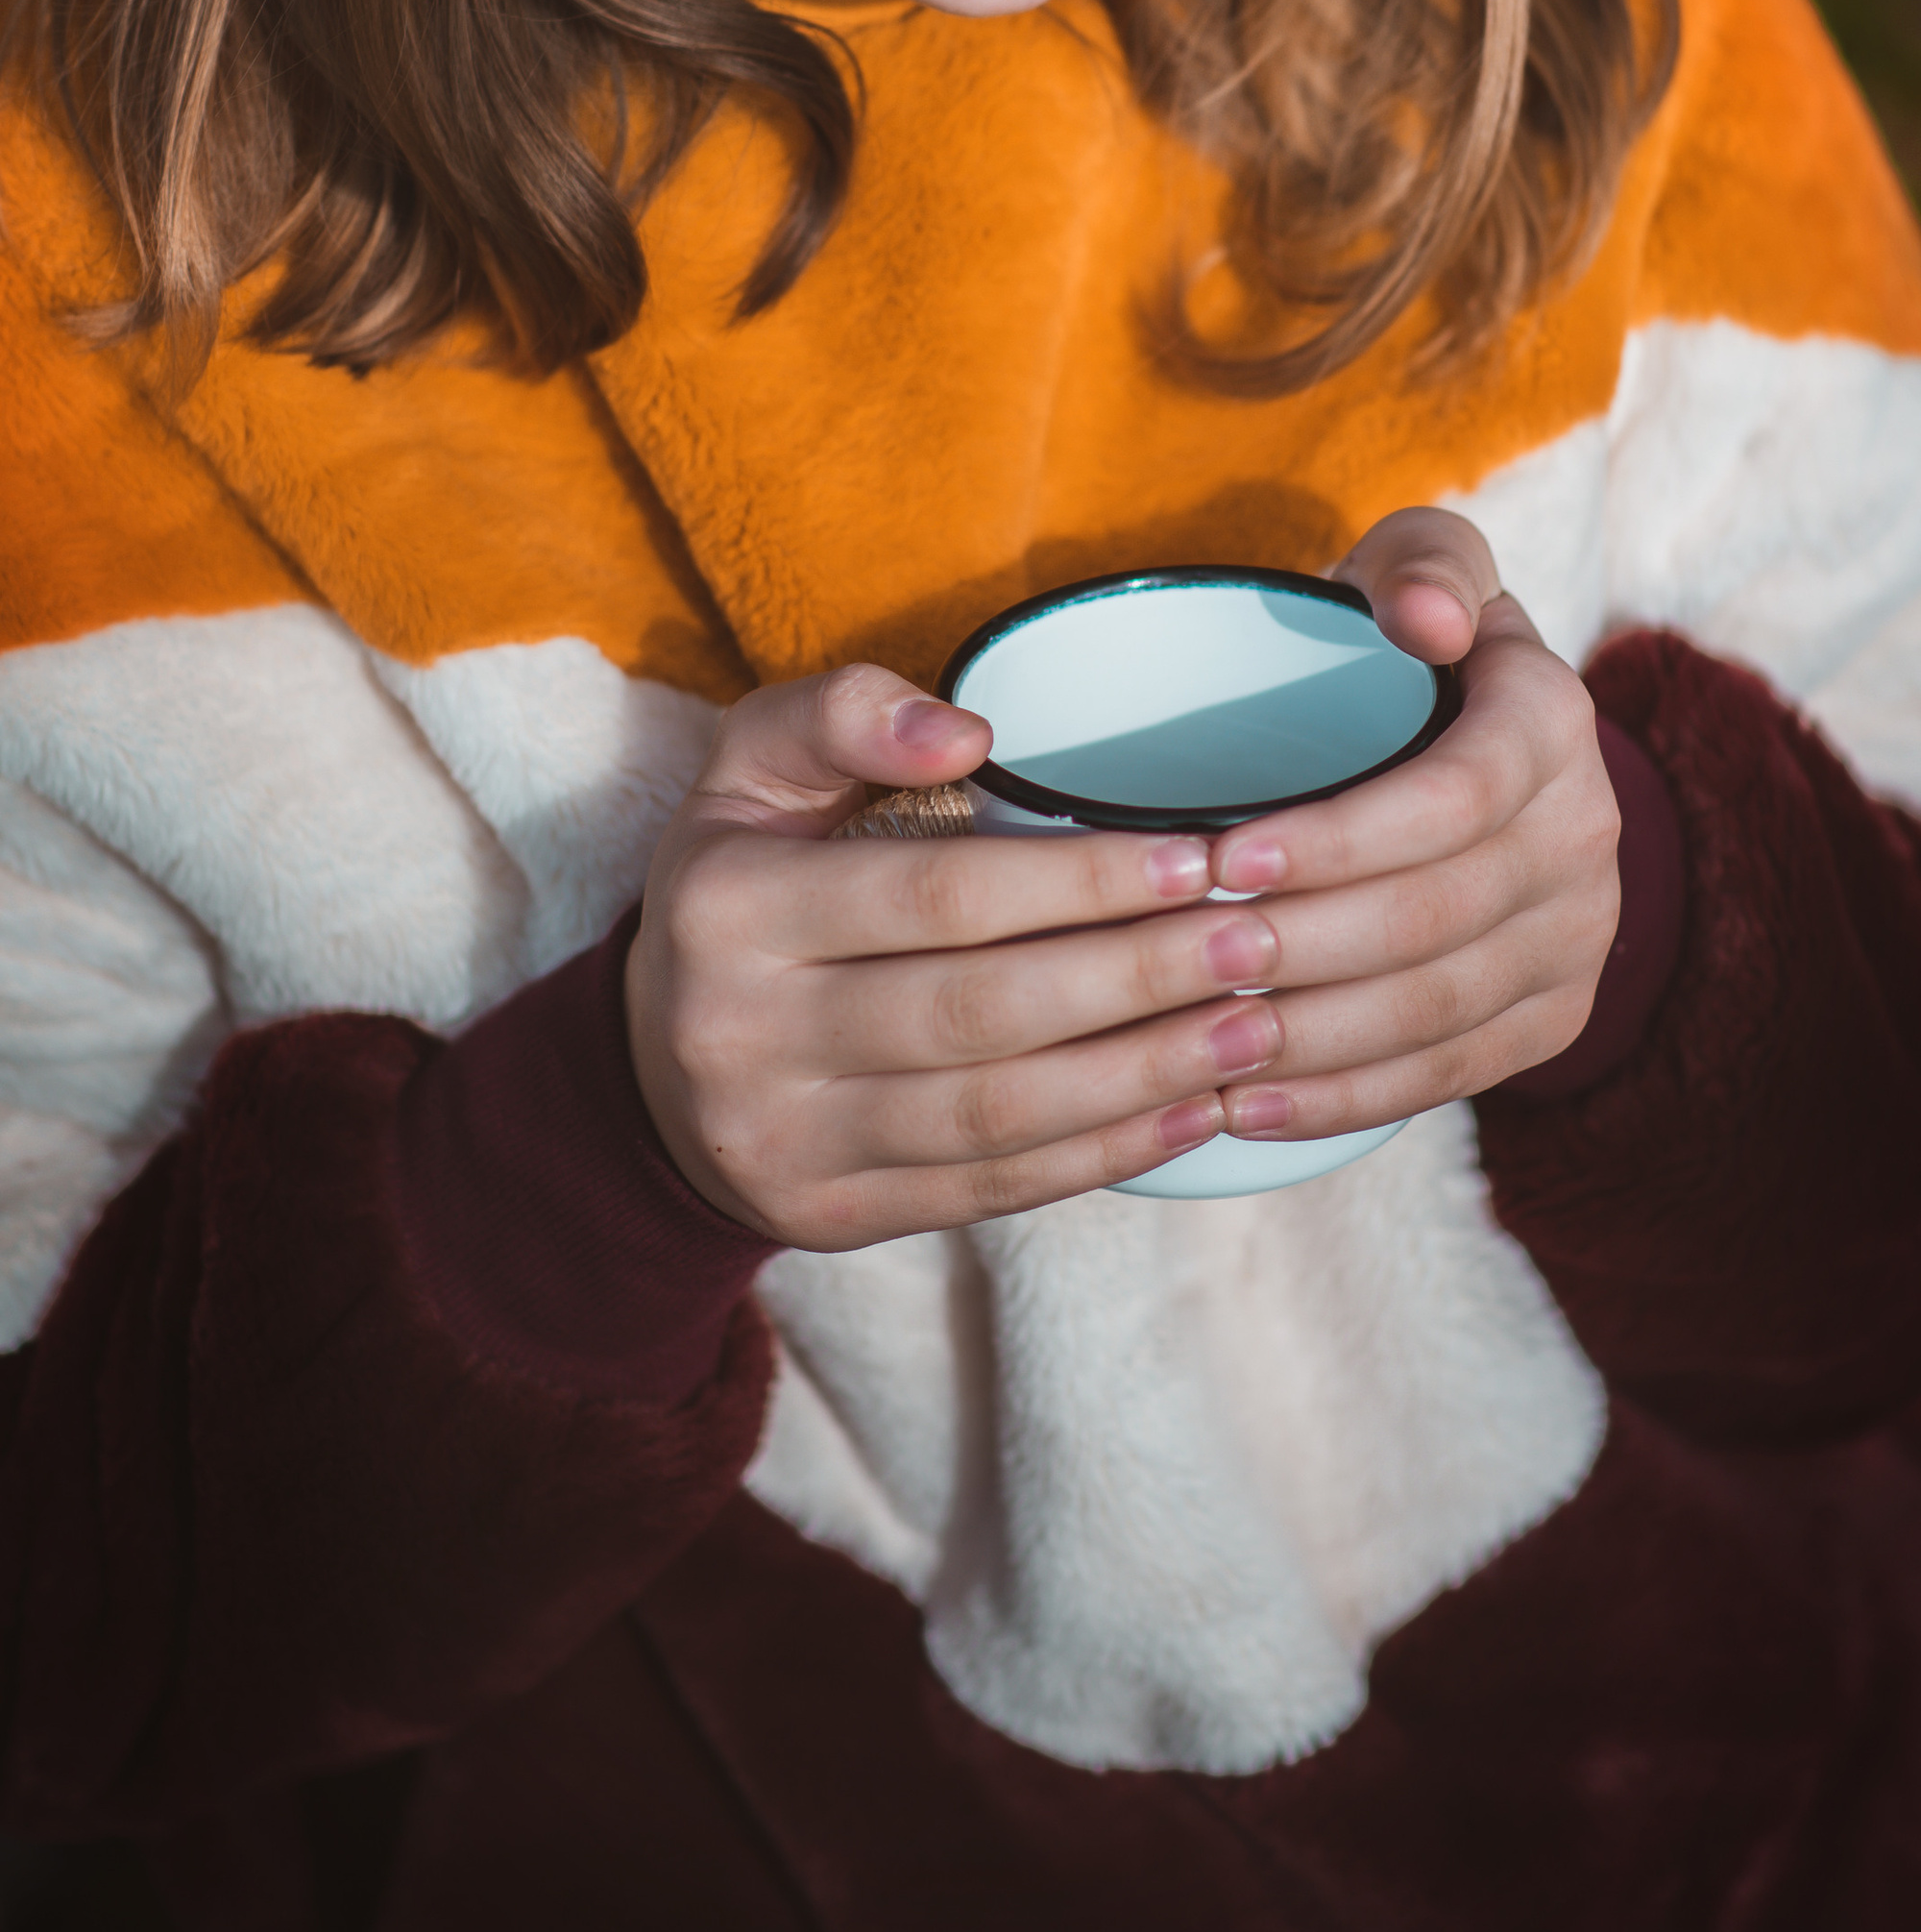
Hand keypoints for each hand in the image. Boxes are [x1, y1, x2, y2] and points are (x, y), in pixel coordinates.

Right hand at [625, 670, 1290, 1249]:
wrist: (651, 1068)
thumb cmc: (745, 880)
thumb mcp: (751, 770)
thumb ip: (841, 714)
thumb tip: (963, 732)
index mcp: (728, 906)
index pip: (937, 893)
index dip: (1080, 879)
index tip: (1200, 857)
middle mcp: (739, 1033)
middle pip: (979, 1009)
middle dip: (1138, 977)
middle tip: (1257, 941)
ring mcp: (782, 1141)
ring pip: (994, 1113)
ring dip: (1142, 1074)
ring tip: (1253, 1027)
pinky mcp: (826, 1217)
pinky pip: (986, 1189)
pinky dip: (1101, 1154)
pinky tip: (1192, 1113)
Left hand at [1191, 508, 1623, 1143]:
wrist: (1486, 747)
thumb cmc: (1409, 648)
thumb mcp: (1422, 567)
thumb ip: (1423, 563)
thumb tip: (1426, 619)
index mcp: (1554, 721)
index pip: (1454, 798)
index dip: (1338, 840)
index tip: (1220, 860)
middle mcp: (1588, 834)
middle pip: (1435, 917)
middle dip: (1300, 946)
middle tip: (1186, 960)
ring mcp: (1579, 936)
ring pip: (1437, 1009)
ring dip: (1311, 1036)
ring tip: (1201, 1040)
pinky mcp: (1556, 1015)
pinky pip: (1450, 1074)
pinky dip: (1344, 1097)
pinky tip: (1246, 1108)